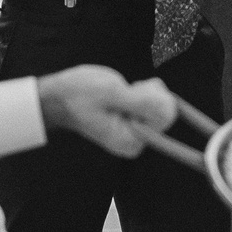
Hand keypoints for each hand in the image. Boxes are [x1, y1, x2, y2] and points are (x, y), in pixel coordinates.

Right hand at [37, 67, 177, 156]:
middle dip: (148, 92)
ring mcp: (136, 133)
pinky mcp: (135, 123)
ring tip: (120, 92)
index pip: (165, 116)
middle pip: (165, 110)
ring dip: (144, 90)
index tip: (131, 89)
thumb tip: (171, 106)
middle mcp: (136, 142)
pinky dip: (142, 91)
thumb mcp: (110, 92)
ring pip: (160, 105)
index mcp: (131, 140)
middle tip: (124, 89)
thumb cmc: (79, 93)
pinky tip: (125, 92)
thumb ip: (142, 101)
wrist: (59, 96)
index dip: (152, 95)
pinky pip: (153, 104)